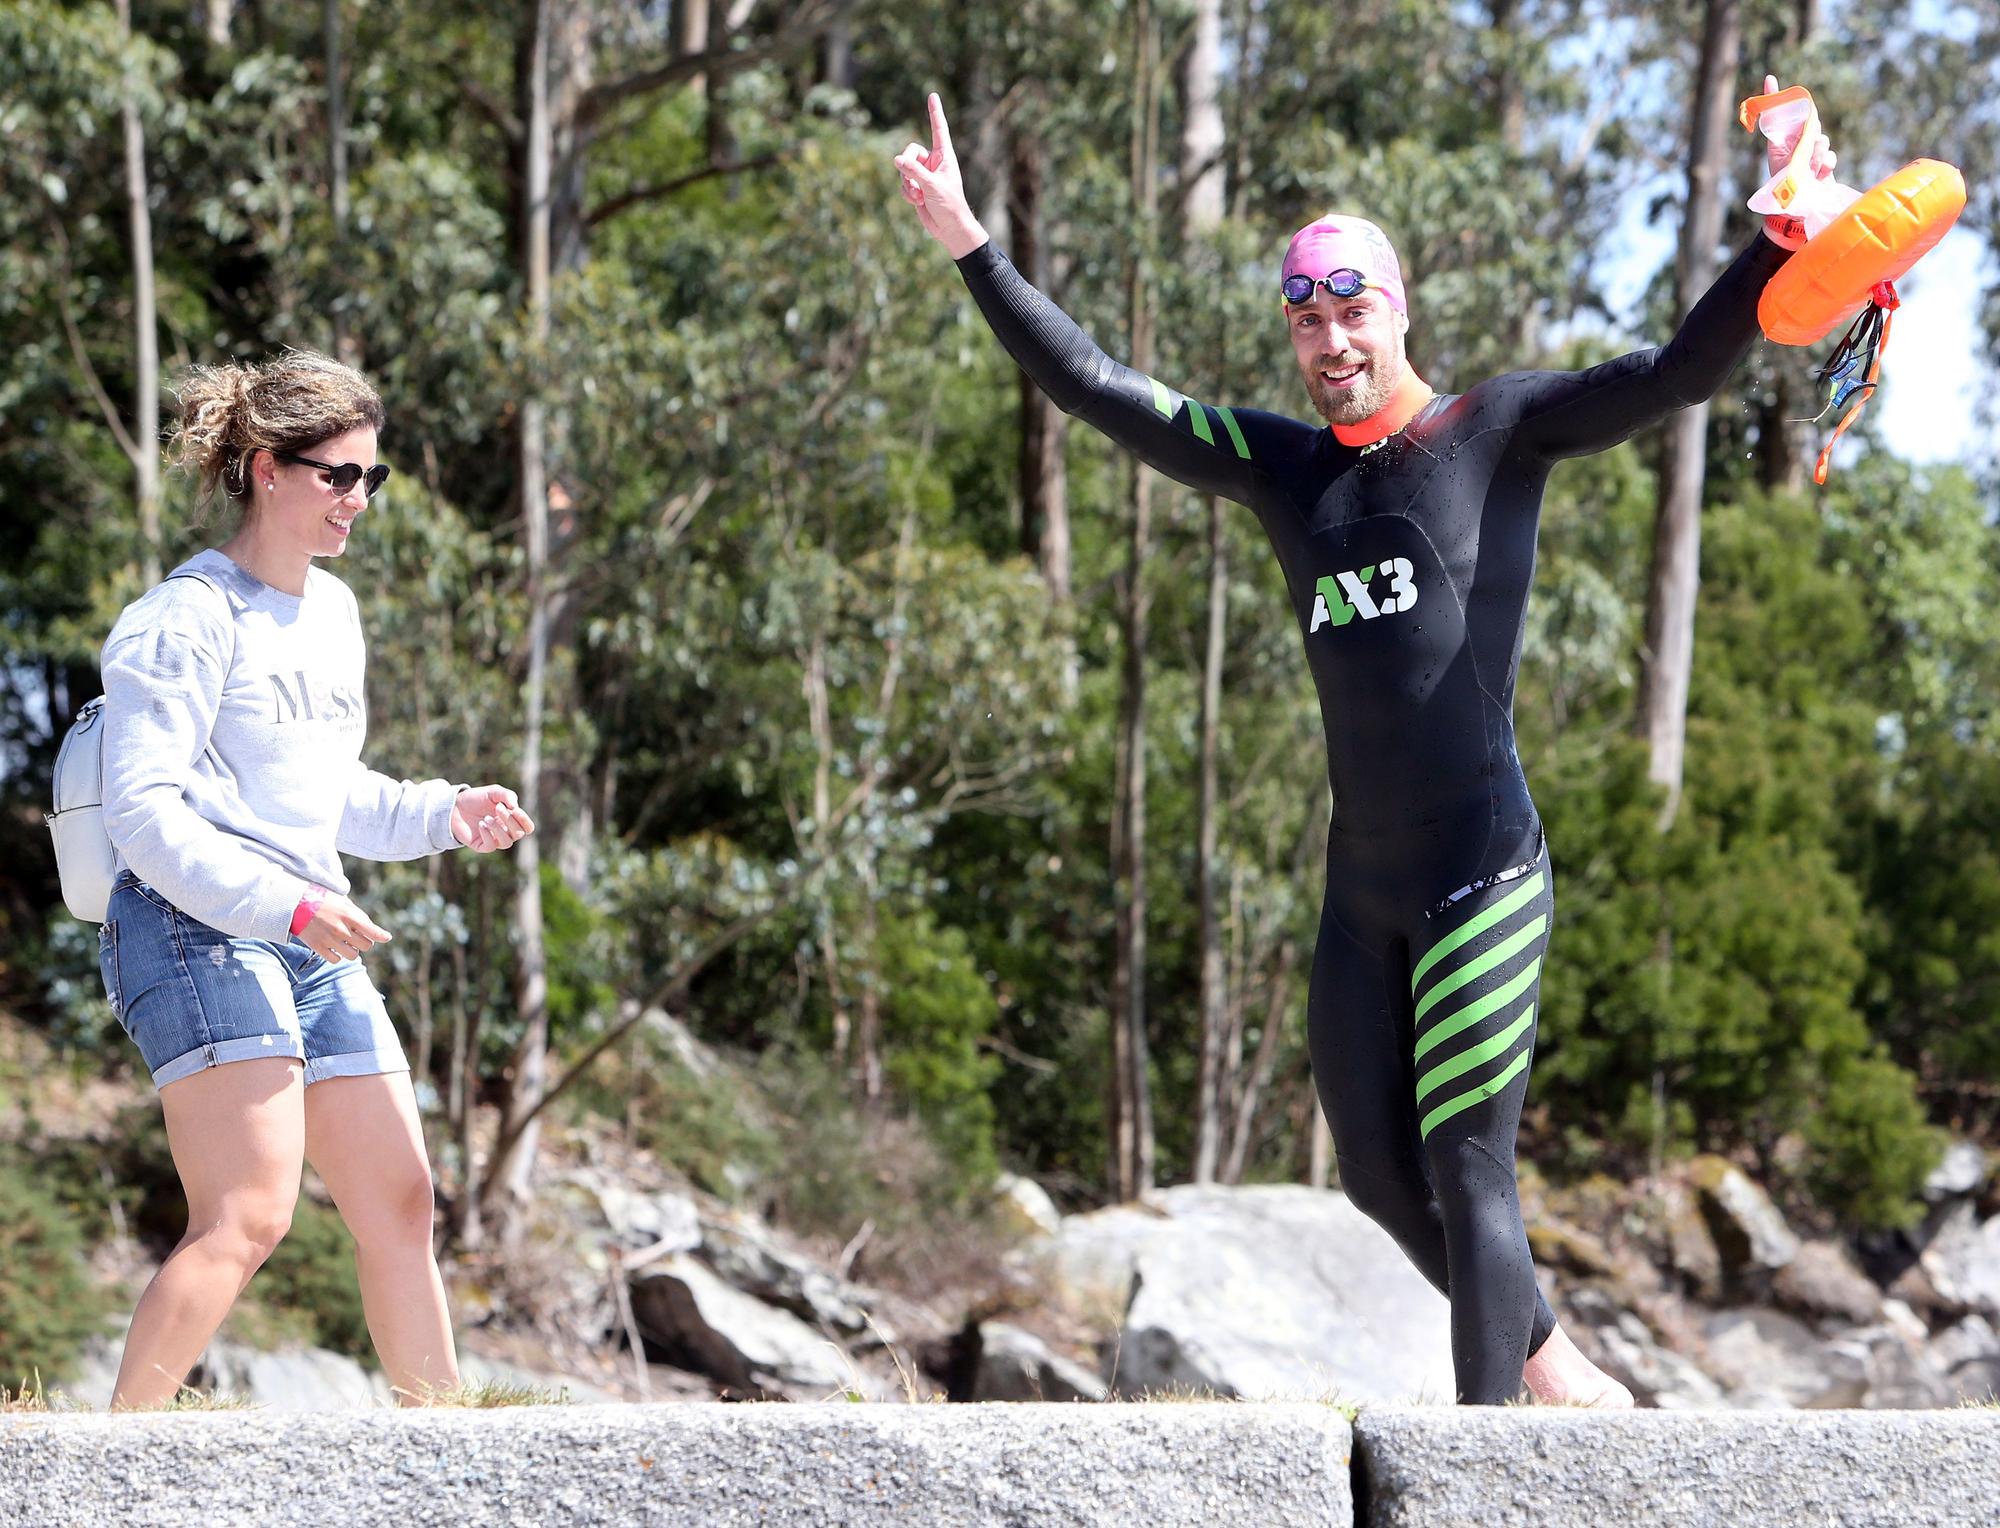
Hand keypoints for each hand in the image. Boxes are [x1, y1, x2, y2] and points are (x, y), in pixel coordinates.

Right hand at [300, 892, 391, 963]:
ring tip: (345, 942)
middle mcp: (342, 929)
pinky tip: (334, 947)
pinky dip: (337, 955)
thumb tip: (373, 929)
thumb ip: (358, 915)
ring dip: (352, 950)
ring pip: (353, 955)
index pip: (373, 931)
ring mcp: (330, 940)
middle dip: (364, 942)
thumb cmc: (323, 901)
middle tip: (357, 936)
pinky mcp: (318, 947)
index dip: (382, 936)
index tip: (386, 937)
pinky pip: (336, 960)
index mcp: (350, 916)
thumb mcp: (343, 902)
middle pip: (365, 946)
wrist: (296, 903)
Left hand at [451, 785, 534, 852]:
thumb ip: (507, 795)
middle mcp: (505, 832)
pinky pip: (491, 847)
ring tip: (486, 818)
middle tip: (497, 808)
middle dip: (510, 821)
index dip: (524, 820)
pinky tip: (481, 824)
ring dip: (498, 829)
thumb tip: (515, 807)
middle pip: (519, 834)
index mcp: (512, 820)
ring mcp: (494, 840)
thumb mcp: (493, 792)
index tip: (514, 809)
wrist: (455, 805)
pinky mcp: (481, 845)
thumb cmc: (476, 799)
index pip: (527, 827)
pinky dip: (487, 835)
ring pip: (506, 843)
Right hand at [892, 93, 988, 259]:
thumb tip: (896, 159)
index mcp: (944, 156)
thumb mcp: (932, 186)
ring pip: (903, 169)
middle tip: (913, 182)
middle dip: (907, 166)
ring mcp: (924, 175)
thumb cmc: (949, 205)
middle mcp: (933, 162)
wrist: (949, 229)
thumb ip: (914, 171)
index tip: (932, 95)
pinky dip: (906, 193)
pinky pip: (903, 183)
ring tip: (918, 197)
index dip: (934, 112)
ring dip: (907, 184)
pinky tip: (917, 203)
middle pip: (911, 151)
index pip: (939, 129)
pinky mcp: (917, 187)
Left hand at [1762, 74, 1835, 180]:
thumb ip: (1779, 133)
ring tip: (1808, 167)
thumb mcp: (1777, 155)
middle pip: (1811, 123)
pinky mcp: (1825, 165)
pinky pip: (1829, 157)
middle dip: (1810, 132)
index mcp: (1786, 137)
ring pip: (1822, 140)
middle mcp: (1801, 142)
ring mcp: (1814, 153)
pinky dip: (1824, 165)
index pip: (1788, 112)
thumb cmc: (1780, 183)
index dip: (1780, 96)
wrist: (1792, 208)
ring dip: (1815, 154)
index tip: (1770, 79)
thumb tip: (1787, 109)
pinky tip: (1817, 174)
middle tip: (1807, 144)